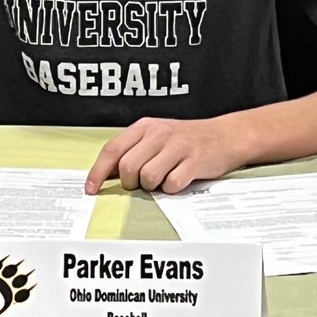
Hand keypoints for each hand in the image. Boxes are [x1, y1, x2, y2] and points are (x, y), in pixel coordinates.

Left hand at [85, 116, 241, 195]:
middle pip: (128, 168)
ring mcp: (177, 146)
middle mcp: (159, 133)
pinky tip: (179, 180)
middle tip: (142, 183)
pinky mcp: (194, 161)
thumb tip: (104, 175)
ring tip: (163, 179)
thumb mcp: (155, 138)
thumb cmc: (185, 140)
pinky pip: (171, 184)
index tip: (91, 189)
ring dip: (152, 187)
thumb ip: (132, 152)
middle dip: (131, 183)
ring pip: (148, 178)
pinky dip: (172, 189)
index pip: (112, 150)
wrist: (225, 136)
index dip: (98, 172)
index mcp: (144, 126)